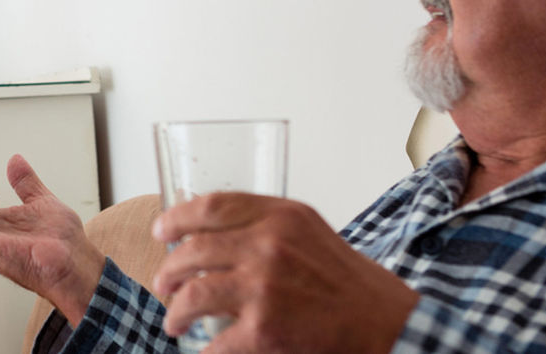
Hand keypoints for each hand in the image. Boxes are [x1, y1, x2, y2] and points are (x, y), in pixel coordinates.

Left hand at [151, 193, 417, 352]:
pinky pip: (215, 340)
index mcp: (280, 216)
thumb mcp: (307, 231)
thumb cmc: (346, 282)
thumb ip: (263, 223)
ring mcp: (264, 286)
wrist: (384, 323)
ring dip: (175, 310)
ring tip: (172, 321)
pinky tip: (202, 351)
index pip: (213, 206)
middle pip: (194, 250)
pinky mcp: (264, 327)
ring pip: (193, 294)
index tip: (162, 230)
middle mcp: (268, 245)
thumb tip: (208, 226)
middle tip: (163, 284)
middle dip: (170, 271)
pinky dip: (204, 350)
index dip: (178, 217)